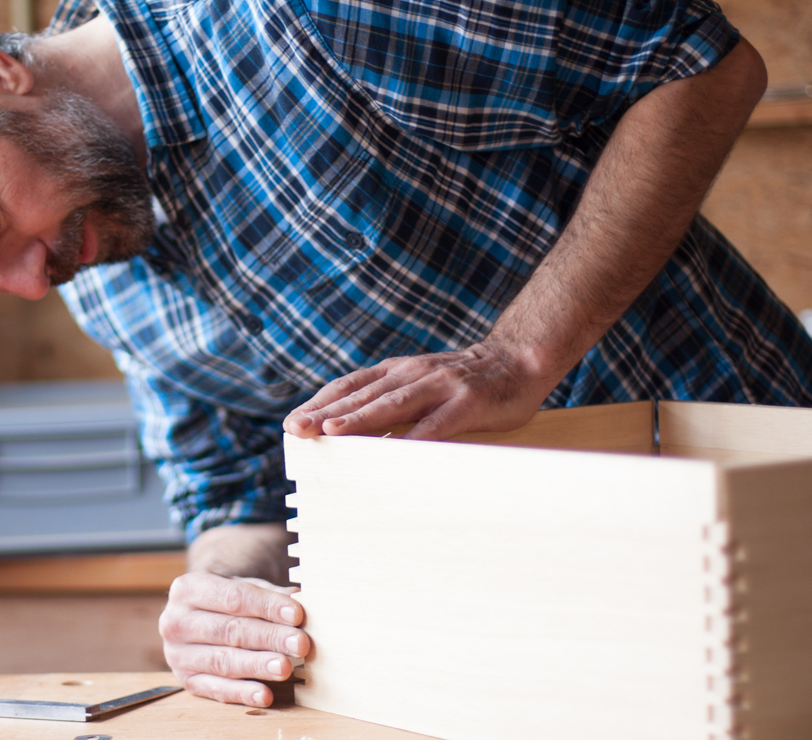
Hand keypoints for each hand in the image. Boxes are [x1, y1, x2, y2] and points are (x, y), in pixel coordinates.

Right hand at [159, 571, 309, 706]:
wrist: (197, 617)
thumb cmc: (226, 600)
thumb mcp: (243, 586)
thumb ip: (270, 594)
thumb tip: (302, 599)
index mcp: (188, 588)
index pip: (233, 597)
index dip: (267, 606)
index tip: (297, 614)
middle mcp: (176, 621)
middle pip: (229, 631)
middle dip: (268, 637)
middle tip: (300, 643)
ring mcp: (178, 654)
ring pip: (223, 661)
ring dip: (257, 665)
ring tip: (285, 667)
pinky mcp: (187, 681)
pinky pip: (217, 689)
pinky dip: (242, 693)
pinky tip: (265, 695)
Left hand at [283, 342, 555, 440]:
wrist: (519, 360)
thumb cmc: (463, 383)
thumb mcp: (420, 384)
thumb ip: (390, 402)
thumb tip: (350, 432)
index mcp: (397, 371)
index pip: (350, 386)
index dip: (319, 402)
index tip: (292, 423)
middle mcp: (413, 374)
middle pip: (362, 395)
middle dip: (326, 412)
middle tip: (296, 429)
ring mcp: (440, 386)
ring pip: (393, 404)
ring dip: (361, 418)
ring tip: (332, 431)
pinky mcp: (468, 402)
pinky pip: (438, 424)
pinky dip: (416, 437)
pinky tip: (397, 452)